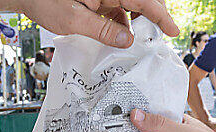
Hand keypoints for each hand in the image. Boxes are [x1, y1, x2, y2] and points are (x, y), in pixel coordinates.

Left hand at [16, 0, 178, 47]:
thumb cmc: (43, 0)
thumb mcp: (73, 20)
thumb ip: (102, 30)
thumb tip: (126, 40)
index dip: (160, 15)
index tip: (172, 30)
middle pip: (140, 1)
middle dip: (149, 18)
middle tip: (154, 39)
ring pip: (129, 7)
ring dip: (134, 24)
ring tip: (134, 44)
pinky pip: (116, 10)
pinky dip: (120, 24)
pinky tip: (118, 38)